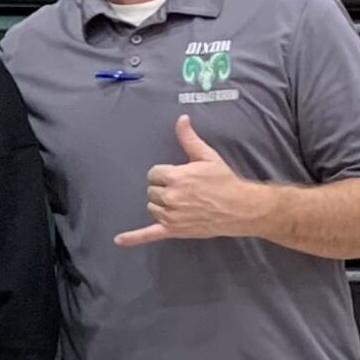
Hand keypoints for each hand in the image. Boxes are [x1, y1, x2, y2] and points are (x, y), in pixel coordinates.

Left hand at [116, 115, 261, 245]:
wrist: (241, 208)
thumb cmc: (224, 181)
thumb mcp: (207, 156)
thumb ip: (189, 138)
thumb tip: (181, 119)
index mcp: (176, 177)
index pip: (154, 173)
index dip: (164, 174)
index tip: (178, 176)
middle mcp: (171, 196)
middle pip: (152, 191)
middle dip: (164, 189)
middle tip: (184, 191)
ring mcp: (172, 215)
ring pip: (152, 208)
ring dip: (161, 205)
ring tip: (181, 204)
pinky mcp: (174, 230)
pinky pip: (149, 234)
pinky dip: (134, 238)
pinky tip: (119, 240)